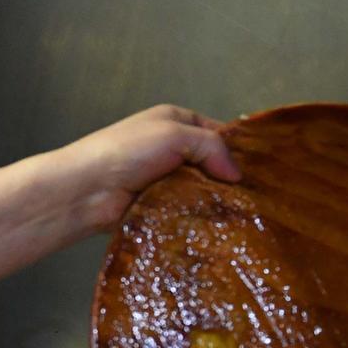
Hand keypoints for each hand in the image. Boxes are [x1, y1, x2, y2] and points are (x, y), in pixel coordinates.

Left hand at [49, 104, 241, 230]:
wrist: (87, 189)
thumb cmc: (127, 152)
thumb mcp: (174, 134)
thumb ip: (211, 147)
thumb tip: (236, 174)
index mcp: (174, 121)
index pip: (216, 132)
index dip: (235, 148)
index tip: (260, 168)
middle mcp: (170, 148)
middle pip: (210, 163)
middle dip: (226, 178)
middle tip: (255, 197)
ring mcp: (164, 179)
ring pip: (200, 189)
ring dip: (213, 200)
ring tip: (240, 214)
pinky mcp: (158, 207)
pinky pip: (186, 211)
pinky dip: (197, 216)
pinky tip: (215, 226)